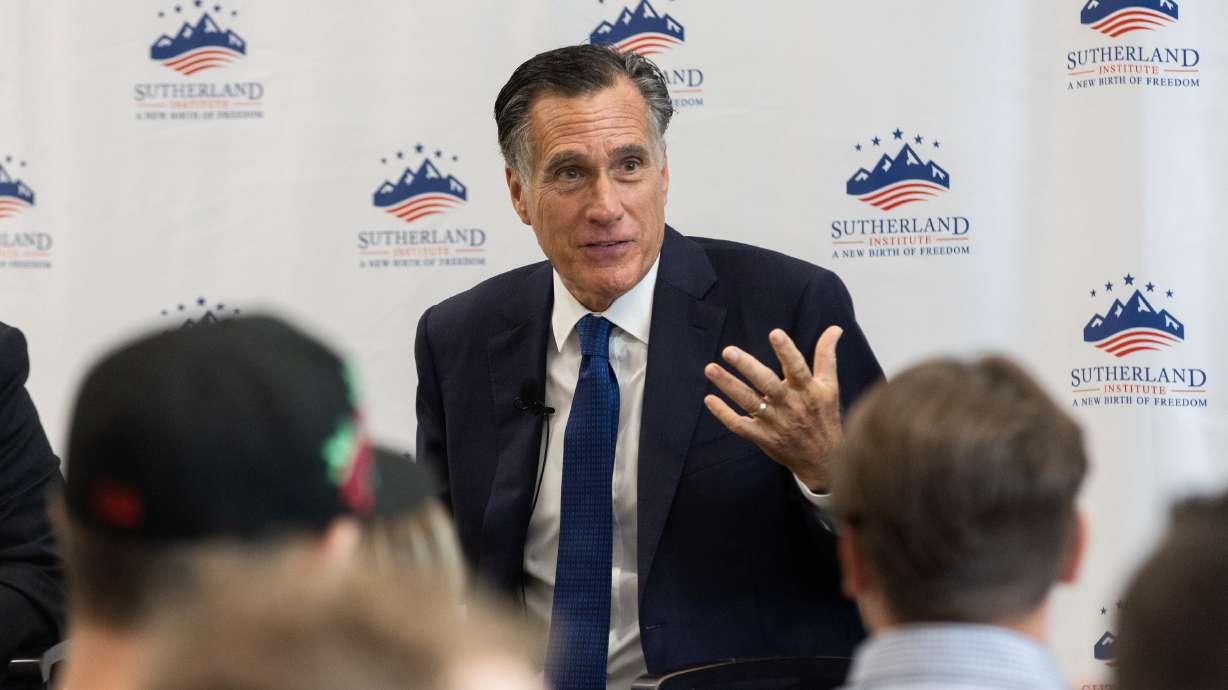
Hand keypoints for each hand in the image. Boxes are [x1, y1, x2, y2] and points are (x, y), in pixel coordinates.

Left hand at [703, 326, 842, 491]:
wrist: (823, 461)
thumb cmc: (824, 417)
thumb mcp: (829, 386)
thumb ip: (826, 356)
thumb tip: (835, 328)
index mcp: (808, 391)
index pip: (797, 368)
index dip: (787, 351)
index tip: (775, 333)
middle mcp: (791, 406)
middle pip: (767, 384)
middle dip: (748, 367)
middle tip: (728, 350)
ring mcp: (775, 423)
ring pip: (748, 402)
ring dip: (728, 385)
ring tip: (710, 368)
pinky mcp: (763, 438)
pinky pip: (739, 425)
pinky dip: (723, 413)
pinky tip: (710, 398)